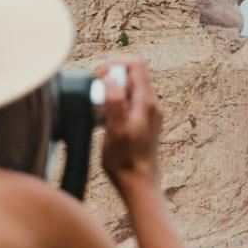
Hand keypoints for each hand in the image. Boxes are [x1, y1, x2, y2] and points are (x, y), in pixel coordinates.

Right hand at [98, 56, 161, 191]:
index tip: (98, 75)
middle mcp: (151, 104)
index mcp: (147, 101)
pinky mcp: (143, 124)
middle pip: (133, 74)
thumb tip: (110, 78)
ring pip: (130, 89)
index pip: (136, 63)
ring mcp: (149, 114)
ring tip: (98, 107)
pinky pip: (130, 103)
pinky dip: (116, 103)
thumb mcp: (116, 129)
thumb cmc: (126, 160)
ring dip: (112, 91)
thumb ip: (115, 101)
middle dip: (111, 77)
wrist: (139, 185)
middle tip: (95, 93)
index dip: (115, 63)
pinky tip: (105, 119)